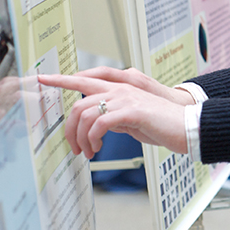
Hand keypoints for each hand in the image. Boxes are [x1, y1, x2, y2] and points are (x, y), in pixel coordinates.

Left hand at [38, 71, 189, 158]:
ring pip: (85, 114)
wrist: (186, 127)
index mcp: (120, 87)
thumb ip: (115, 115)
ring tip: (88, 151)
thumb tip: (98, 123)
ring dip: (80, 138)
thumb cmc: (162, 124)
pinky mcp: (131, 111)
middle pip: (78, 102)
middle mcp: (121, 88)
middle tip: (72, 146)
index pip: (85, 78)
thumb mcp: (133, 118)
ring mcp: (126, 98)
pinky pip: (99, 123)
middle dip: (68, 127)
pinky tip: (97, 148)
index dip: (62, 79)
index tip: (43, 79)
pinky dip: (92, 139)